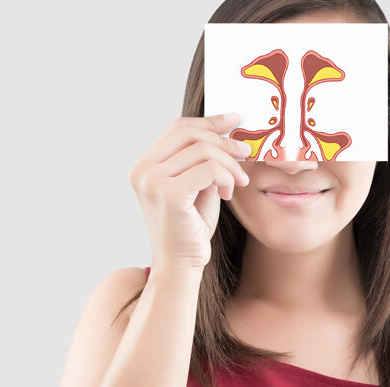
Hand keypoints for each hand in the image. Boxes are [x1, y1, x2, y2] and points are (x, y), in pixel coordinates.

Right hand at [128, 113, 251, 269]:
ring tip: (239, 182)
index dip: (209, 121)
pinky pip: (209, 169)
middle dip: (224, 140)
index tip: (234, 120)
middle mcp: (143, 170)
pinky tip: (229, 193)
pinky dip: (226, 177)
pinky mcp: (169, 194)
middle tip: (246, 152)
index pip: (178, 128)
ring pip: (203, 151)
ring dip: (230, 164)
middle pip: (190, 133)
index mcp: (145, 165)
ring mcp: (152, 181)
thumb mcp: (198, 185)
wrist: (181, 265)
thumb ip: (204, 159)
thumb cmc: (192, 227)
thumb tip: (227, 127)